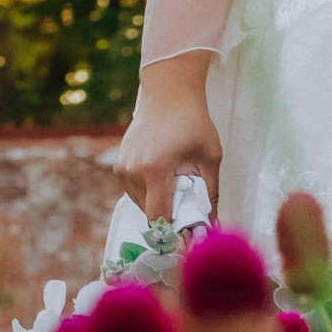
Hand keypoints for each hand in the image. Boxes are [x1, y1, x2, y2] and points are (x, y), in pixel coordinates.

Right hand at [115, 52, 221, 219]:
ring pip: (140, 203)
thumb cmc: (194, 124)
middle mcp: (132, 172)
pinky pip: (134, 190)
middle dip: (170, 214)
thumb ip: (210, 192)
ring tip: (178, 183)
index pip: (159, 216)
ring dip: (159, 202)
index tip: (188, 236)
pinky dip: (149, 190)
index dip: (173, 231)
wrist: (168, 95)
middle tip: (189, 206)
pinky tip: (165, 174)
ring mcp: (122, 169)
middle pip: (150, 211)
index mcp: (155, 170)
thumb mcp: (210, 158)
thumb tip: (213, 223)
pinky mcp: (118, 165)